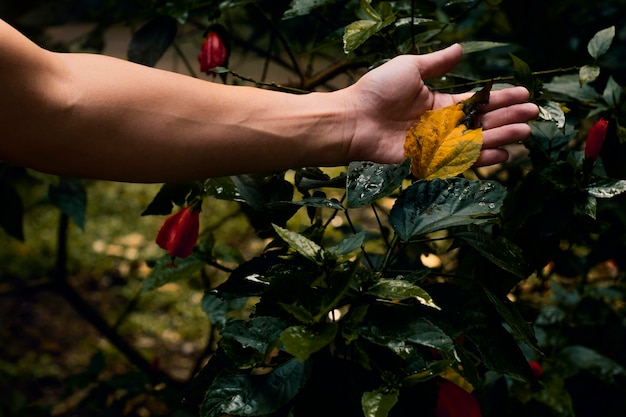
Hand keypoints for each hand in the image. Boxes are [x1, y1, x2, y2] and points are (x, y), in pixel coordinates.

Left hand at [341, 44, 538, 166]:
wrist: (354, 118)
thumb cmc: (377, 91)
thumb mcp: (409, 68)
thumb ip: (437, 63)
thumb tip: (460, 48)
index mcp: (439, 104)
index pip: (477, 102)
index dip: (500, 97)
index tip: (523, 93)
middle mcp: (441, 125)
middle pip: (482, 122)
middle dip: (508, 117)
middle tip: (532, 114)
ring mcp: (436, 144)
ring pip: (476, 141)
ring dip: (501, 137)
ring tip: (524, 133)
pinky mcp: (428, 161)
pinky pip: (459, 160)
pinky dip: (481, 158)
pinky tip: (501, 154)